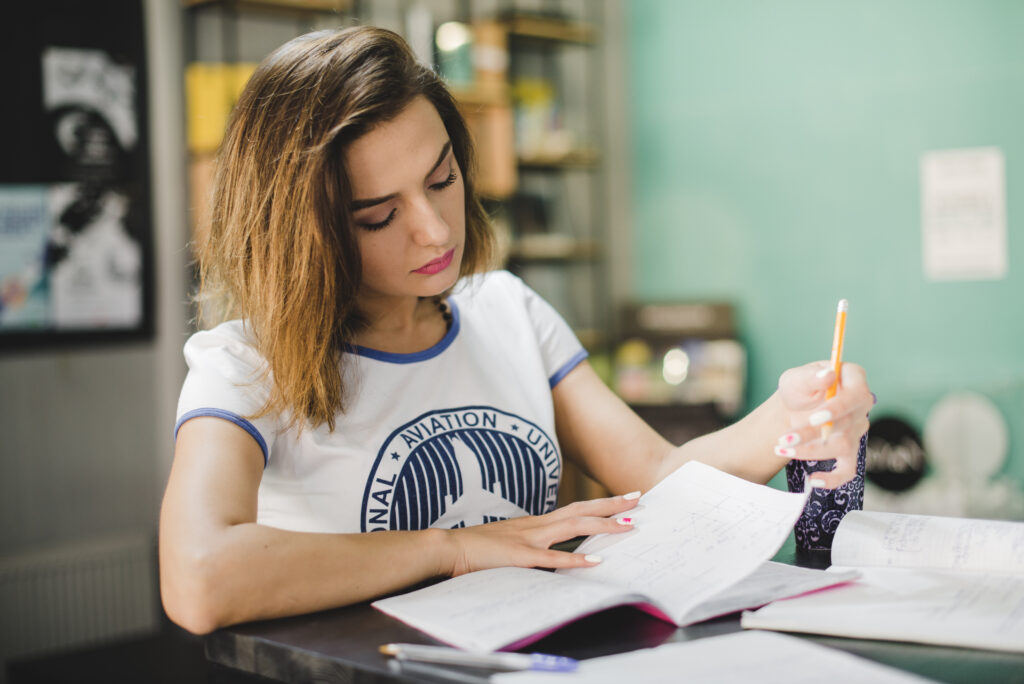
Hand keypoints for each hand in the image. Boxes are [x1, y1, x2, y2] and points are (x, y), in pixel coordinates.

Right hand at [443, 493, 640, 576]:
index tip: (624, 500)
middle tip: (639, 499)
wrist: (448, 547)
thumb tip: (551, 556)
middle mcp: (537, 526)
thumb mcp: (509, 544)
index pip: (575, 509)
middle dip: (612, 504)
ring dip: (603, 525)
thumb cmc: (476, 548)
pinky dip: (576, 558)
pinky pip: (553, 558)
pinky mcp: (520, 557)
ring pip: (574, 526)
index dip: (601, 504)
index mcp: (535, 524)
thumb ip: (531, 547)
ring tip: (628, 525)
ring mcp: (529, 539)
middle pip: (581, 510)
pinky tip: (595, 560)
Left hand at [774, 361, 871, 488]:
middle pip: (846, 424)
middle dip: (812, 434)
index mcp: (853, 380)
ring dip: (811, 451)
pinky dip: (833, 479)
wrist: (793, 409)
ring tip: (781, 448)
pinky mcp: (849, 451)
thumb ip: (811, 376)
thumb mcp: (797, 378)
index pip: (856, 395)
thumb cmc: (798, 389)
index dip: (839, 408)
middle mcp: (861, 406)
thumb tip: (828, 375)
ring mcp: (857, 430)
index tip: (815, 418)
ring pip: (843, 446)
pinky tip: (813, 480)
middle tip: (785, 438)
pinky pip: (849, 470)